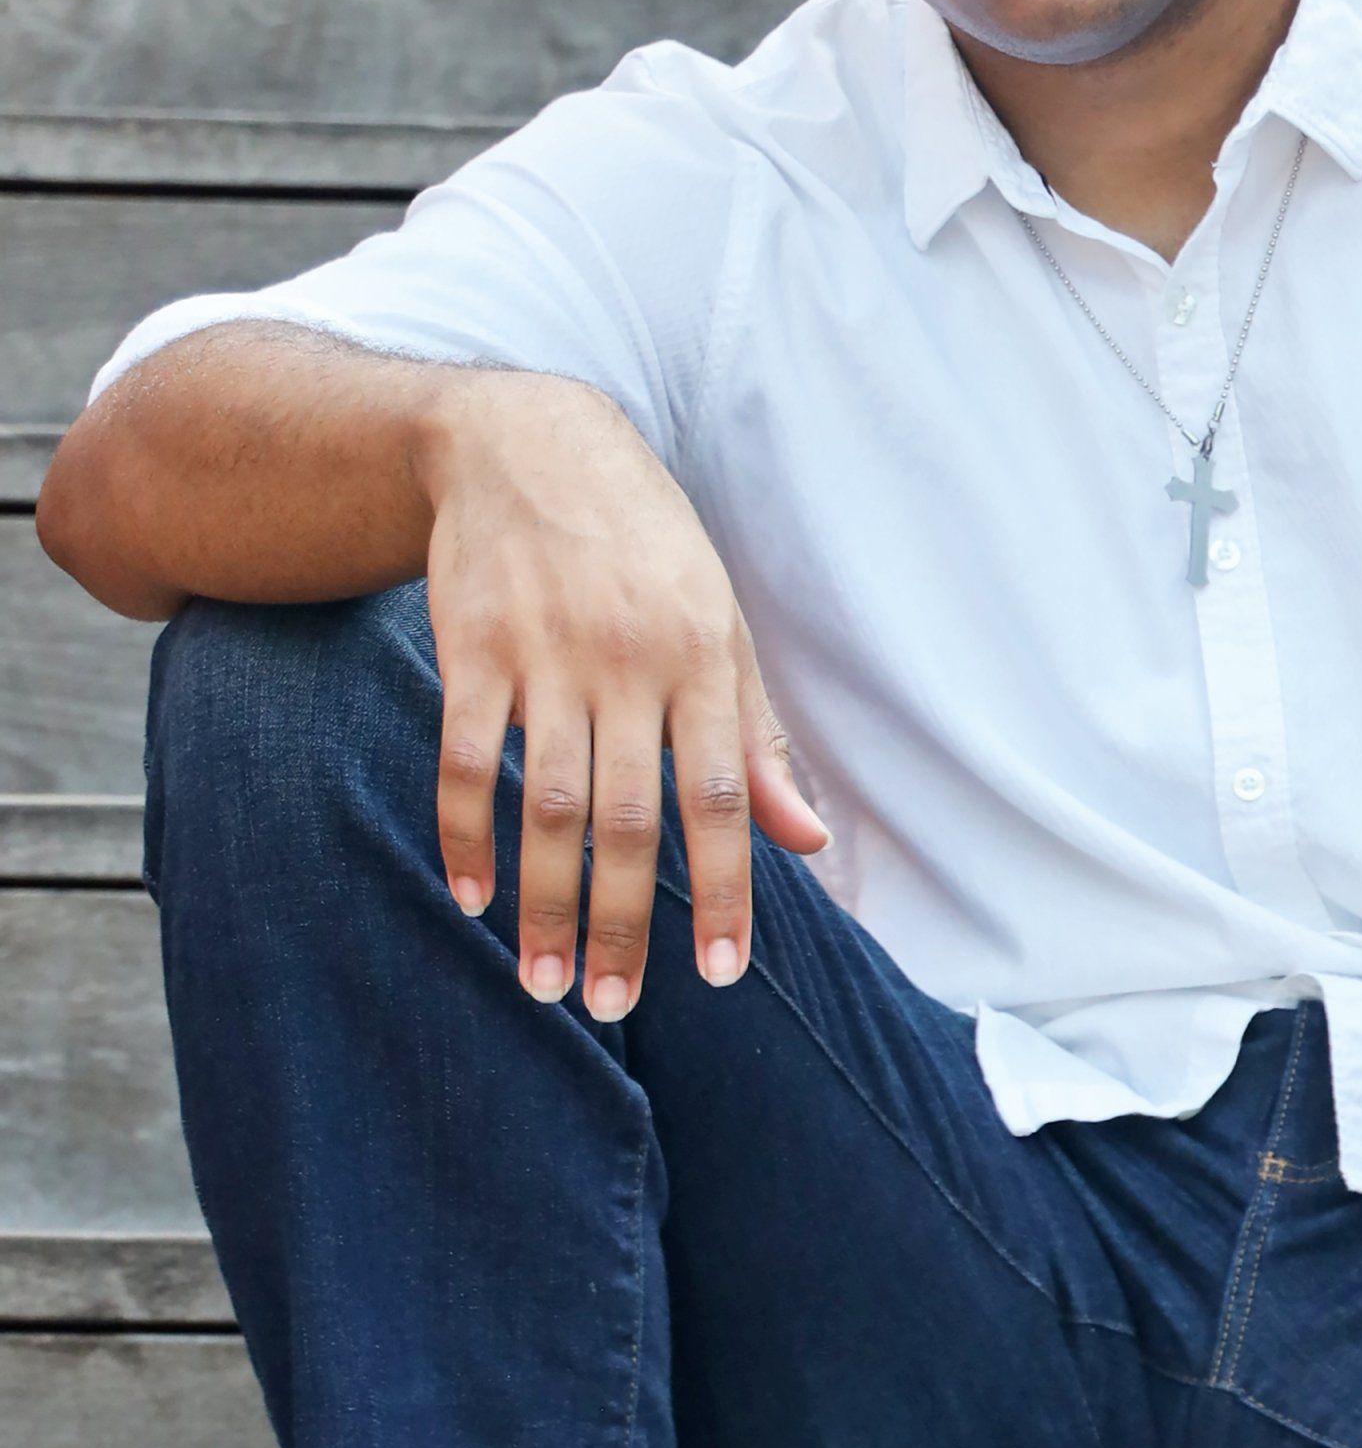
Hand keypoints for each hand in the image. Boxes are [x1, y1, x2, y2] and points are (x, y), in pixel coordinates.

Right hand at [416, 370, 830, 1021]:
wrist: (531, 444)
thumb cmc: (645, 549)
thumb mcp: (719, 623)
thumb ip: (758, 738)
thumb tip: (808, 840)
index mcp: (705, 657)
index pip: (722, 796)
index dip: (726, 889)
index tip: (721, 973)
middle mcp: (630, 660)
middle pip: (629, 817)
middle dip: (623, 922)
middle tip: (608, 1003)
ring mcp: (547, 653)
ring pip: (547, 803)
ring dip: (545, 902)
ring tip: (544, 982)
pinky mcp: (473, 646)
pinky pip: (466, 759)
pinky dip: (466, 834)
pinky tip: (474, 895)